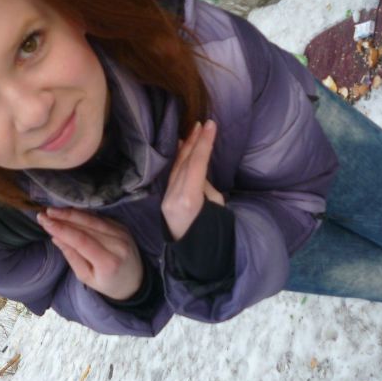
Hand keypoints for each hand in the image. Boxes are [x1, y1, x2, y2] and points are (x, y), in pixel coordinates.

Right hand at [37, 208, 143, 300]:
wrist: (135, 281)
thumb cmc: (108, 283)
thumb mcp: (86, 277)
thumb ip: (72, 256)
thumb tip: (55, 236)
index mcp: (108, 261)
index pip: (81, 240)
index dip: (62, 229)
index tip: (44, 221)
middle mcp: (117, 244)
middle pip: (87, 225)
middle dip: (63, 217)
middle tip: (45, 213)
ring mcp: (122, 233)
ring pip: (93, 218)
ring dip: (71, 212)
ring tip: (53, 210)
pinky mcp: (122, 226)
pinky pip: (99, 217)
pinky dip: (83, 214)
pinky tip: (69, 211)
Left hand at [162, 120, 224, 240]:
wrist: (197, 256)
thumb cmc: (213, 233)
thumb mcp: (216, 207)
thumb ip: (205, 187)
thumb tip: (198, 173)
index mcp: (189, 199)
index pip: (196, 163)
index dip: (204, 142)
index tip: (210, 125)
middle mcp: (173, 197)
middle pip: (185, 162)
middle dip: (194, 141)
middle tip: (202, 124)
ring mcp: (166, 199)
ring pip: (176, 167)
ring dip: (185, 148)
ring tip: (193, 131)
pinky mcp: (165, 201)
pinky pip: (172, 175)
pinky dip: (178, 160)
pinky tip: (180, 149)